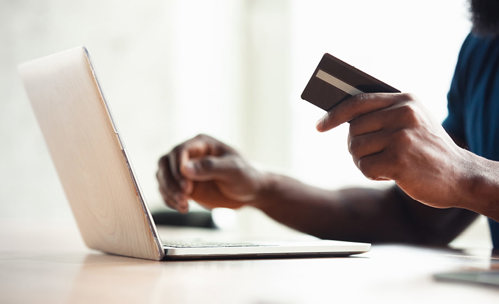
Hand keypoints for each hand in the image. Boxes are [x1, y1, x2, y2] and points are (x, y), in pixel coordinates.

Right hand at [156, 134, 265, 212]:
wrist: (250, 191)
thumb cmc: (245, 176)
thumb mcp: (233, 170)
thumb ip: (210, 167)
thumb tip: (185, 168)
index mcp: (201, 143)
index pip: (179, 151)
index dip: (178, 168)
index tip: (187, 188)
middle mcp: (190, 154)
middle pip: (165, 163)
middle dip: (170, 183)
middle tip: (184, 199)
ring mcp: (184, 170)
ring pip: (163, 177)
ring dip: (168, 192)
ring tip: (184, 206)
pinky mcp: (183, 185)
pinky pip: (167, 190)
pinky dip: (169, 200)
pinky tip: (181, 208)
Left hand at [316, 93, 469, 208]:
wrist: (461, 176)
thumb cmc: (428, 150)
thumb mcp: (412, 121)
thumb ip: (383, 114)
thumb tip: (341, 117)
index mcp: (405, 99)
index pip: (358, 102)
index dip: (334, 114)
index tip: (320, 126)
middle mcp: (403, 113)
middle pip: (353, 129)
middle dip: (357, 146)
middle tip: (374, 156)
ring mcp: (402, 136)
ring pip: (355, 148)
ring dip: (363, 162)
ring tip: (385, 165)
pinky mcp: (400, 160)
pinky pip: (364, 167)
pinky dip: (372, 174)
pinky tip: (390, 175)